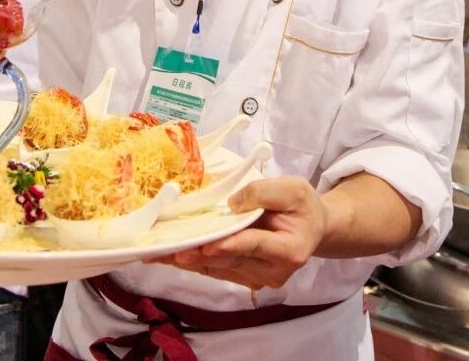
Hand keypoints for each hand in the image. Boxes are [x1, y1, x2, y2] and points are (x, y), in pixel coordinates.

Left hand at [149, 176, 326, 290]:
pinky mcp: (244, 277)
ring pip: (217, 268)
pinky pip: (214, 269)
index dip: (230, 245)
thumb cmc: (303, 206)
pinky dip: (192, 261)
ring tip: (156, 254)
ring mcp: (257, 278)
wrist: (312, 228)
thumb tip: (231, 203)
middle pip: (229, 260)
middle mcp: (272, 271)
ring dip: (186, 260)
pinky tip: (168, 256)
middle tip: (167, 249)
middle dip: (197, 253)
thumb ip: (262, 193)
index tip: (207, 246)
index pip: (254, 246)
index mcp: (289, 250)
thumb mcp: (292, 189)